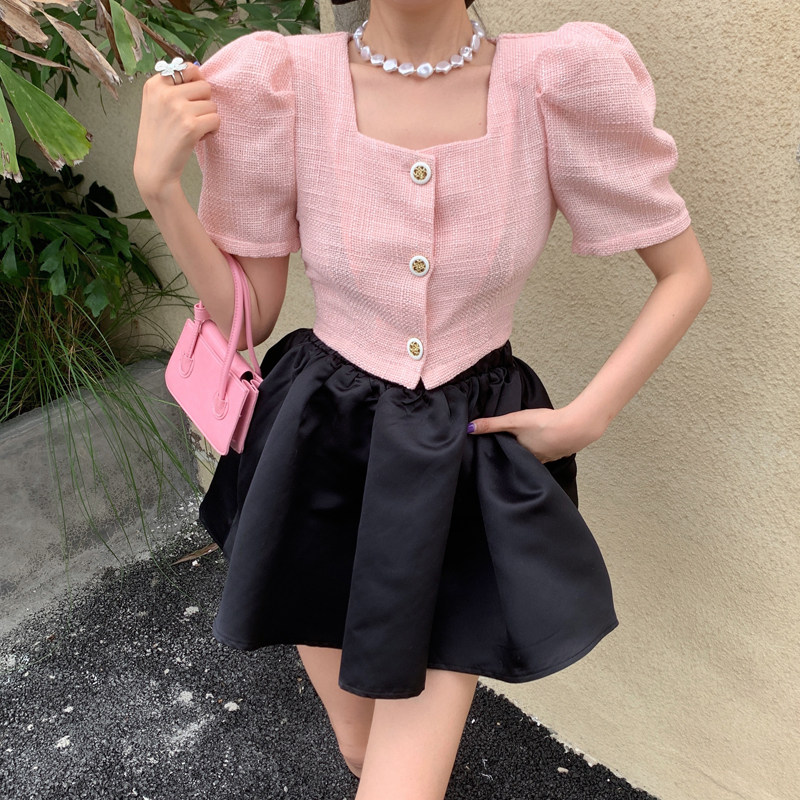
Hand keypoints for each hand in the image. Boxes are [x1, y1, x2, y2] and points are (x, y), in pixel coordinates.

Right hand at [133, 61, 218, 196]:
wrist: (154, 168)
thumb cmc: (159, 137)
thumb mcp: (156, 105)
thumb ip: (173, 87)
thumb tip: (199, 71)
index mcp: (154, 84)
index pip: (187, 68)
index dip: (196, 83)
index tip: (191, 98)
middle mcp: (165, 93)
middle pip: (204, 86)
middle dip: (204, 103)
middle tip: (192, 118)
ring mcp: (178, 109)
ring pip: (212, 105)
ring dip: (208, 118)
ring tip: (192, 130)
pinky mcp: (191, 126)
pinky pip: (216, 120)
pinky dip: (212, 130)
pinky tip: (199, 138)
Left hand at [466, 405, 604, 462]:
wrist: (576, 427)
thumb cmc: (544, 425)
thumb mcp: (513, 421)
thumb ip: (492, 424)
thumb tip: (469, 428)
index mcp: (522, 458)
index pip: (507, 458)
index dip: (501, 453)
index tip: (493, 451)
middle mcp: (536, 463)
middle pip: (521, 458)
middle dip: (514, 453)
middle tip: (507, 445)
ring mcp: (550, 458)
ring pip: (535, 455)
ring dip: (530, 449)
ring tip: (524, 441)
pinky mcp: (562, 450)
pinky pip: (549, 450)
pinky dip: (545, 445)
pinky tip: (545, 438)